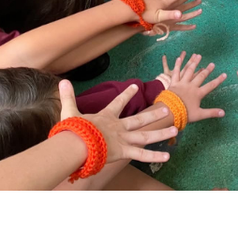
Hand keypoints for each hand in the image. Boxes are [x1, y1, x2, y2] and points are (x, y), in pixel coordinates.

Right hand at [57, 80, 177, 165]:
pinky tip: (167, 156)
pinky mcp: (123, 151)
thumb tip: (62, 81)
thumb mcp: (69, 111)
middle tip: (167, 109)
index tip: (135, 86)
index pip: (118, 102)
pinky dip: (154, 156)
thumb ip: (68, 96)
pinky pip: (141, 155)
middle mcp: (118, 127)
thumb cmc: (73, 129)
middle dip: (153, 114)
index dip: (127, 94)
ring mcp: (123, 139)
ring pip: (145, 136)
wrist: (75, 144)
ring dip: (160, 133)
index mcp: (107, 117)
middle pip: (140, 119)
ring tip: (175, 130)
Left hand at [157, 51, 225, 121]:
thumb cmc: (185, 114)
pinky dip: (177, 65)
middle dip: (207, 70)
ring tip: (198, 56)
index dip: (218, 80)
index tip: (224, 74)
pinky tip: (179, 58)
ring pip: (189, 71)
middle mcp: (191, 86)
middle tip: (212, 64)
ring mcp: (182, 83)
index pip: (211, 85)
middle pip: (201, 76)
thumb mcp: (200, 115)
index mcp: (198, 93)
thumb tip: (224, 113)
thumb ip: (211, 113)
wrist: (170, 112)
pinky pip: (176, 72)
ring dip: (194, 63)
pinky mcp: (174, 83)